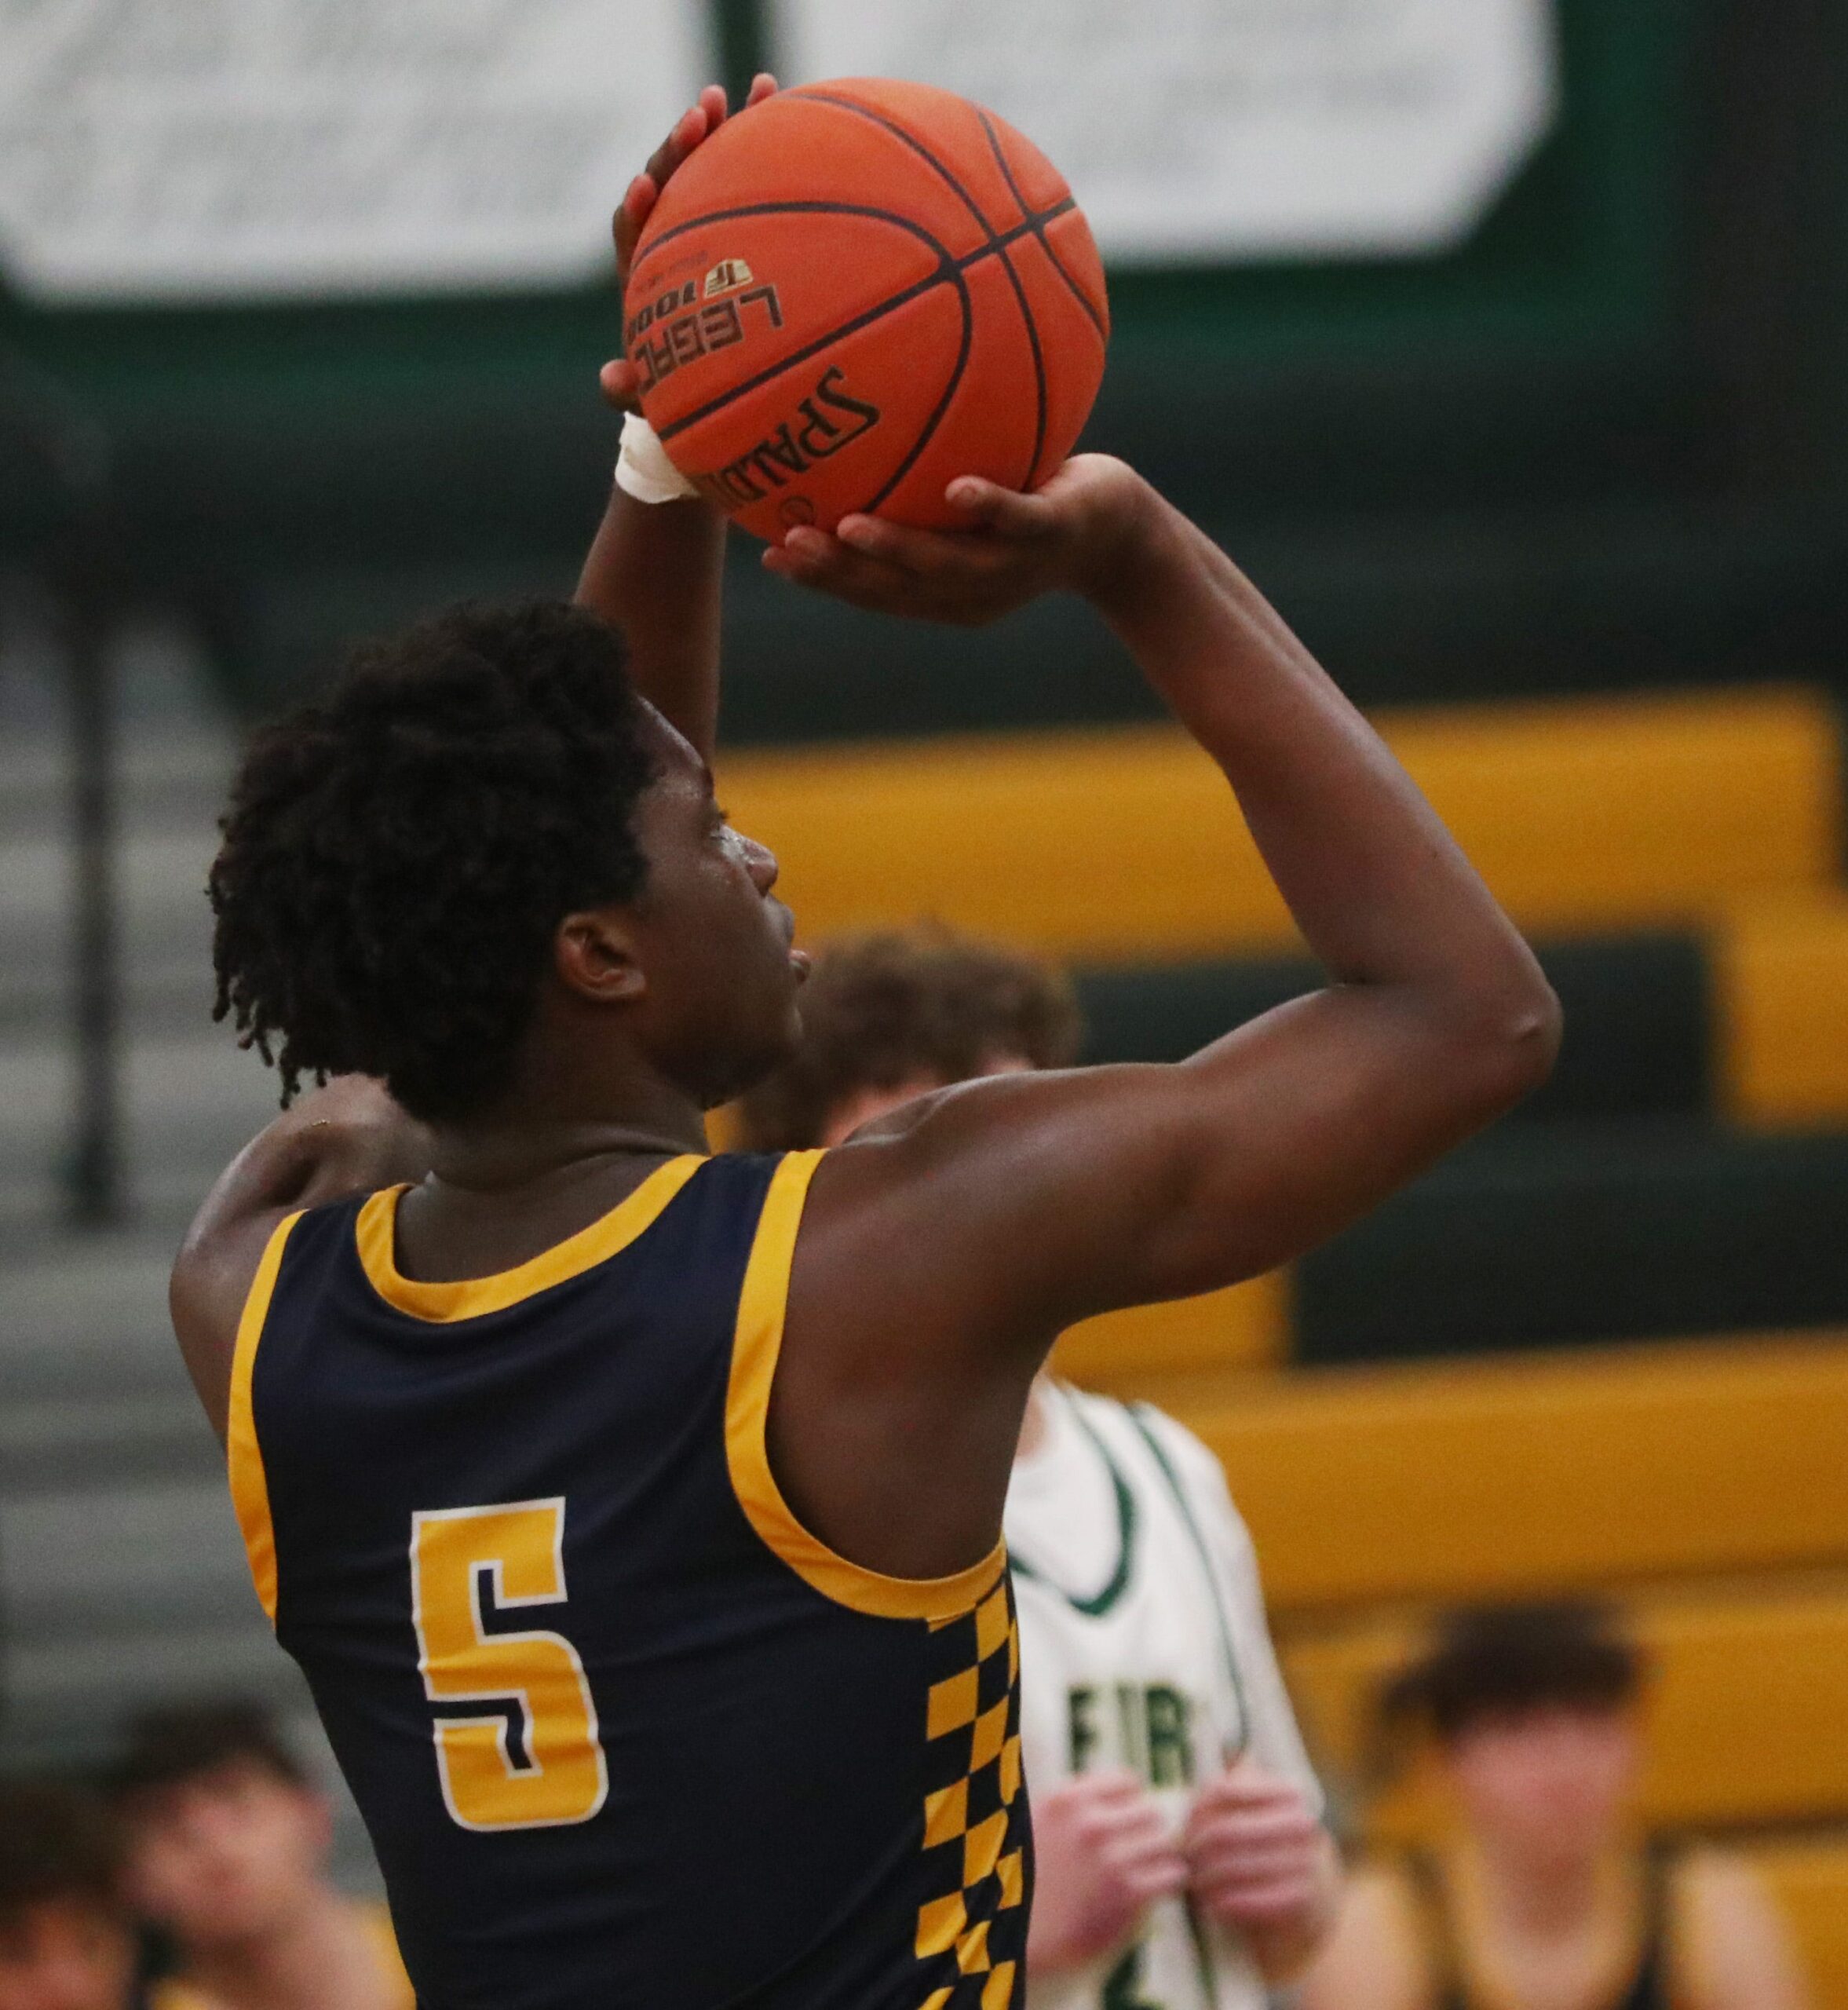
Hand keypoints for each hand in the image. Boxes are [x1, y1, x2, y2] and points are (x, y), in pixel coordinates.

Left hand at [599, 73, 777, 414]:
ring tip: (752, 89)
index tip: (645, 189)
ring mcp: (708, 225)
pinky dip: (764, 136)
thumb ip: (634, 392)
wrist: (715, 385)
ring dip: (725, 126)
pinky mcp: (743, 220)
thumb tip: (613, 382)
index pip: (631, 234)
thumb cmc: (683, 396)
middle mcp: (671, 242)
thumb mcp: (660, 398)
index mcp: (646, 276)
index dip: (637, 211)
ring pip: (710, 169)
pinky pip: (751, 174)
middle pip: (669, 183)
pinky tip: (783, 96)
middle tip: (702, 116)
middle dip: (681, 148)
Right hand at [760, 455, 1156, 625]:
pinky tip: (957, 488)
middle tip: (789, 545)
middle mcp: (974, 591)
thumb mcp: (972, 501)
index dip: (821, 579)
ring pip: (948, 564)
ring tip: (848, 526)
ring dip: (897, 549)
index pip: (873, 592)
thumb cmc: (1034, 509)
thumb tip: (857, 436)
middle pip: (897, 590)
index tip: (770, 554)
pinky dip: (987, 505)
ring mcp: (1014, 565)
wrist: (1123, 532)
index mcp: (944, 594)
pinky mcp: (1056, 531)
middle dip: (840, 572)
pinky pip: (1018, 518)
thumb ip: (918, 487)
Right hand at [1024, 1772, 1187, 1975]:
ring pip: (1165, 1842)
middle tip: (1140, 1857)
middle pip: (1150, 1811)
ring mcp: (1110, 1857)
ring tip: (1146, 1877)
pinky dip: (1168, 1884)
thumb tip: (1124, 1802)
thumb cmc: (1028, 1892)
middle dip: (1147, 1833)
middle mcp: (1088, 1823)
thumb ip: (1074, 1812)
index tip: (1129, 1827)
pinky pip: (1173, 1874)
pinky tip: (1152, 1895)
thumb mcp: (1037, 1830)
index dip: (1132, 1806)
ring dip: (1159, 1859)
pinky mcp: (1129, 1894)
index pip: (1127, 1783)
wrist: (1020, 1948)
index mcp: (1065, 1801)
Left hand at [1182, 1762, 1334, 1954]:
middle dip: (1195, 1847)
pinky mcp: (1302, 1901)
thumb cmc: (1273, 1846)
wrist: (1316, 1901)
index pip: (1223, 1791)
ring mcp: (1306, 1863)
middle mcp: (1302, 1824)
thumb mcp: (1261, 1808)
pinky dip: (1222, 1903)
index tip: (1183, 1825)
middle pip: (1225, 1831)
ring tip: (1191, 1881)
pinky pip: (1248, 1900)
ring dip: (1204, 1878)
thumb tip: (1199, 1742)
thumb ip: (1234, 1785)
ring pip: (1233, 1867)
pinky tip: (1210, 1904)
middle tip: (1181, 1858)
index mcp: (1290, 1793)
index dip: (1194, 1809)